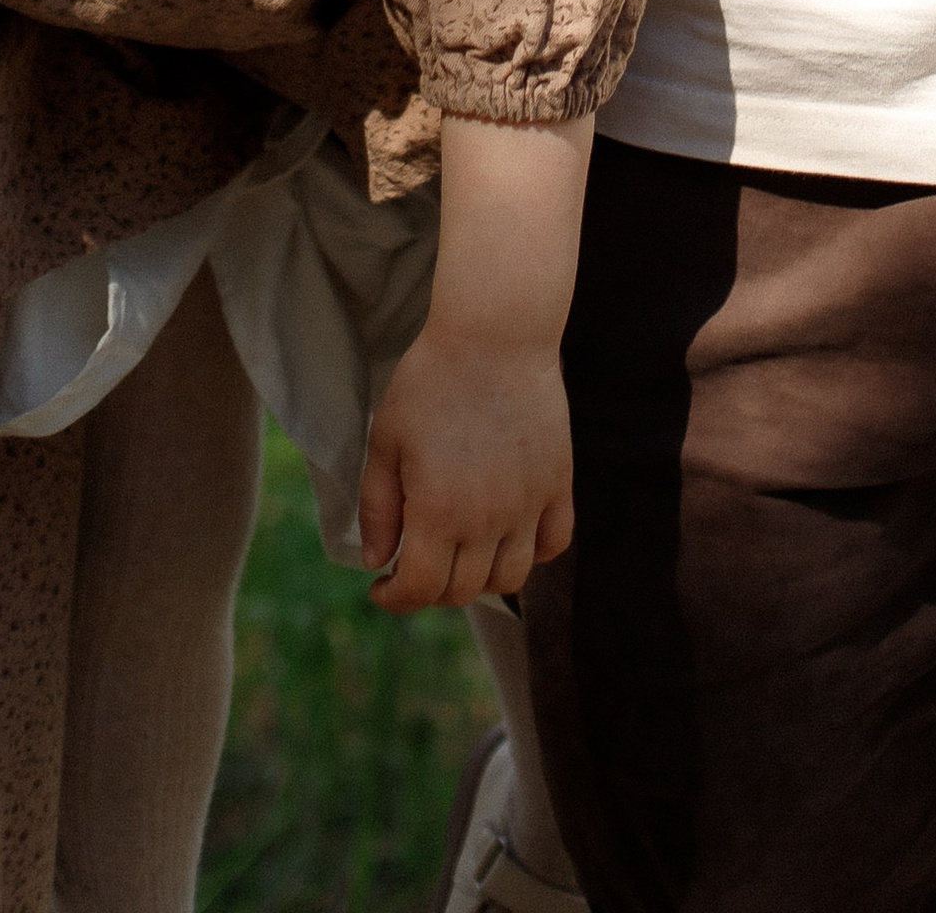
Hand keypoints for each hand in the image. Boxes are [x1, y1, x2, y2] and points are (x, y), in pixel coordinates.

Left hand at [357, 324, 573, 612]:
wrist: (494, 335)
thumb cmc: (430, 381)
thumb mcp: (386, 439)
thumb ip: (378, 507)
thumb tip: (378, 562)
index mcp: (439, 511)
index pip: (421, 589)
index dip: (396, 598)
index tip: (382, 585)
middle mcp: (488, 519)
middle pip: (464, 591)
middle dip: (432, 589)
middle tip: (417, 563)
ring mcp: (529, 504)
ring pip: (512, 578)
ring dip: (481, 579)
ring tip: (461, 553)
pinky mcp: (558, 483)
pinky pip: (555, 543)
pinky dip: (533, 553)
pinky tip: (509, 536)